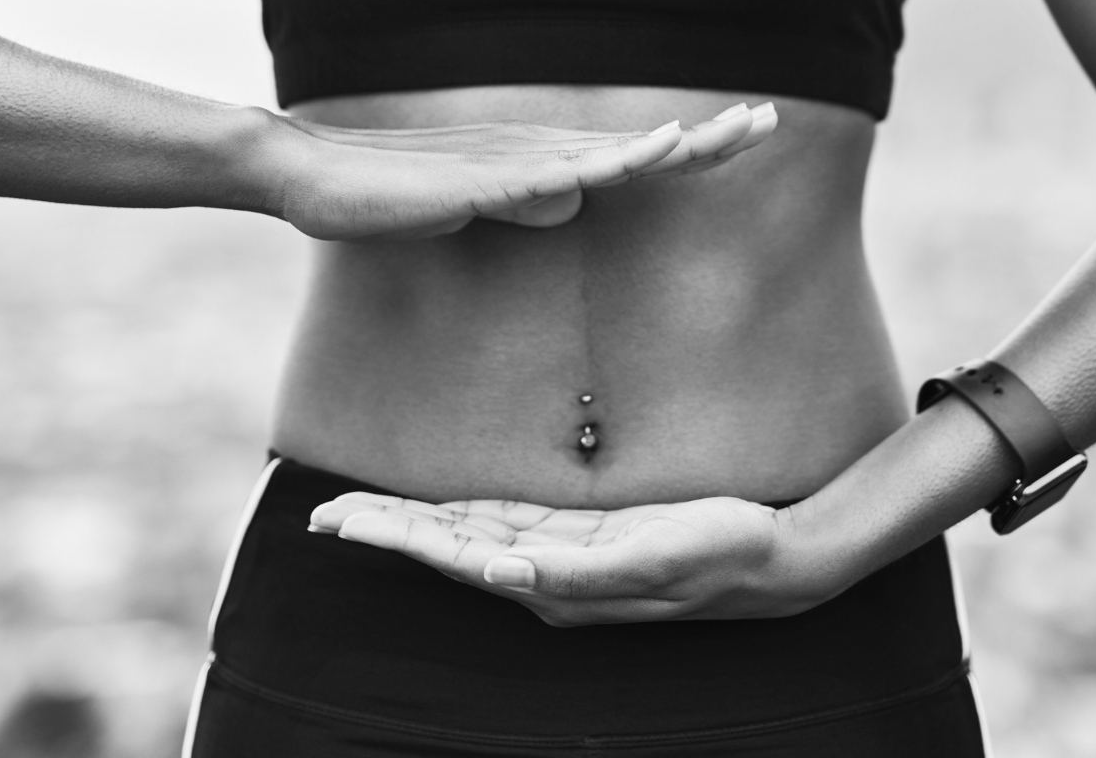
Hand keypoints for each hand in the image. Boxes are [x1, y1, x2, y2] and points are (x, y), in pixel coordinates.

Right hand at [268, 102, 777, 239]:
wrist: (310, 176)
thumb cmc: (388, 194)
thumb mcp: (473, 205)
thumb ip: (525, 202)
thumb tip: (574, 205)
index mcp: (538, 164)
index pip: (631, 157)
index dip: (690, 147)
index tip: (744, 134)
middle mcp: (535, 155)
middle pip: (637, 146)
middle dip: (706, 136)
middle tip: (769, 119)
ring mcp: (511, 164)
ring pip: (612, 154)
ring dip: (676, 144)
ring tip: (736, 130)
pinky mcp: (482, 181)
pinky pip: (557, 173)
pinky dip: (610, 163)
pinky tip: (649, 154)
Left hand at [308, 489, 828, 625]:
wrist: (773, 561)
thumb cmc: (717, 556)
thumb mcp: (651, 560)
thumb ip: (576, 571)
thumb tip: (499, 574)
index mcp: (552, 584)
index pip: (452, 555)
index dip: (395, 536)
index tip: (339, 521)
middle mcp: (547, 577)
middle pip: (447, 547)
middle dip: (385, 529)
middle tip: (322, 512)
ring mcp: (564, 558)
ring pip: (469, 537)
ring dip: (414, 524)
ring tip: (361, 512)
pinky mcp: (585, 538)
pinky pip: (508, 524)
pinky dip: (464, 516)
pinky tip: (440, 511)